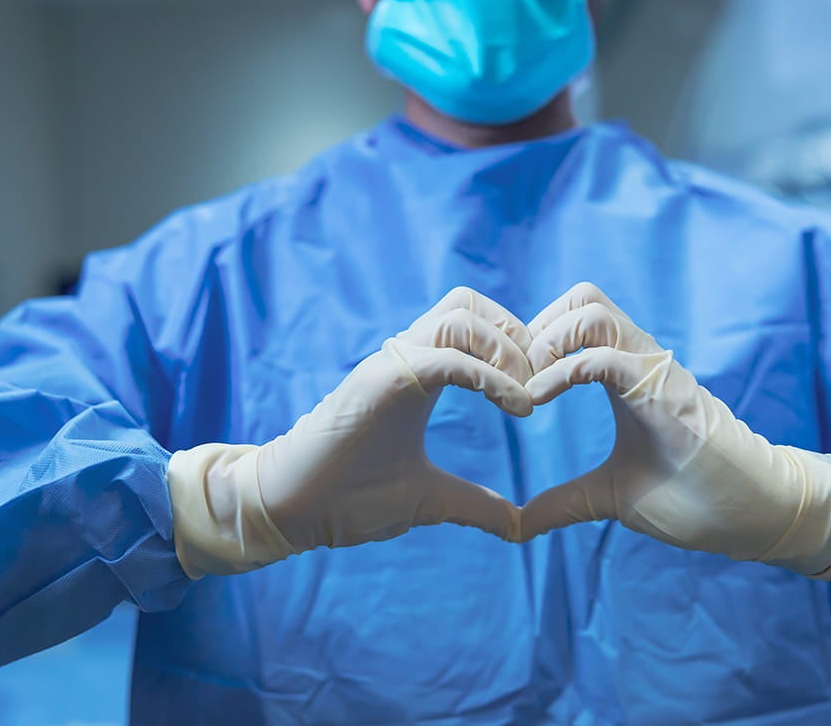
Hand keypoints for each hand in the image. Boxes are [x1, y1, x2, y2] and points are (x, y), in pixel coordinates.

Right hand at [168, 288, 532, 577]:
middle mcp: (405, 358)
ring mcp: (391, 365)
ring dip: (505, 348)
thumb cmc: (349, 498)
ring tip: (527, 396)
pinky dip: (488, 374)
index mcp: (418, 375)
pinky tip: (515, 407)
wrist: (290, 511)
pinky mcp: (380, 382)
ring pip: (460, 316)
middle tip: (540, 383)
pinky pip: (446, 357)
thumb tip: (517, 526)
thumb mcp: (429, 500)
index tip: (540, 394)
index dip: (514, 345)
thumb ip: (475, 504)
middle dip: (515, 334)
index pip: (473, 323)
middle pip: (470, 304)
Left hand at [519, 283, 830, 579]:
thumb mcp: (610, 497)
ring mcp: (655, 370)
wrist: (754, 514)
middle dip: (537, 329)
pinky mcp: (666, 391)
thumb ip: (564, 502)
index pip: (577, 317)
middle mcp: (641, 360)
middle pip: (582, 297)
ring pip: (593, 311)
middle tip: (514, 381)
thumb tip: (519, 525)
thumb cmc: (693, 498)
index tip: (510, 387)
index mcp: (626, 373)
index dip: (535, 339)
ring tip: (527, 390)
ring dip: (547, 342)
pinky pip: (607, 356)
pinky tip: (538, 402)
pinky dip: (564, 370)